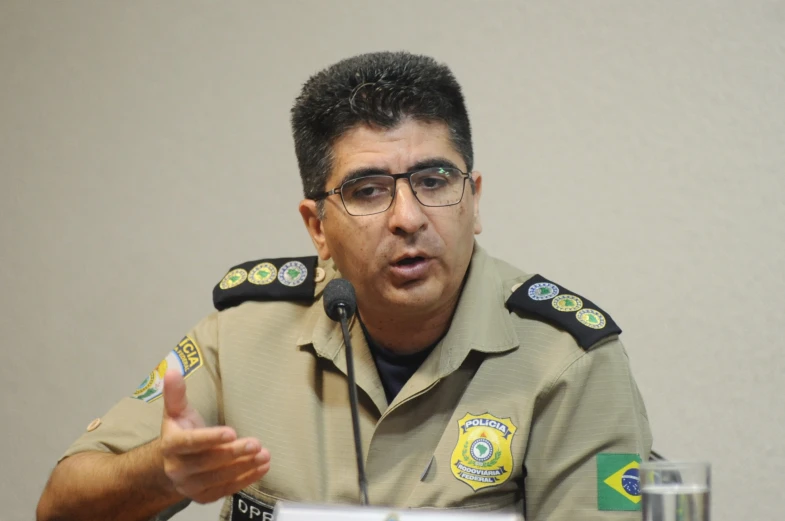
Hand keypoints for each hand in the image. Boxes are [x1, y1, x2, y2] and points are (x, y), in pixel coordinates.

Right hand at [160, 369, 269, 503]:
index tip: (232, 432)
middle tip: (256, 443)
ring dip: (244, 467)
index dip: (211, 438)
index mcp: (171, 445)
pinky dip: (246, 480)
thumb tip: (173, 370)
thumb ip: (176, 393)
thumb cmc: (180, 432)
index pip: (191, 443)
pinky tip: (262, 468)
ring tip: (265, 455)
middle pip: (208, 462)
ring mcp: (189, 486)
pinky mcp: (203, 496)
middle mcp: (177, 469)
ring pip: (219, 478)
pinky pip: (226, 490)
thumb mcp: (176, 412)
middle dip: (234, 453)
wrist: (172, 464)